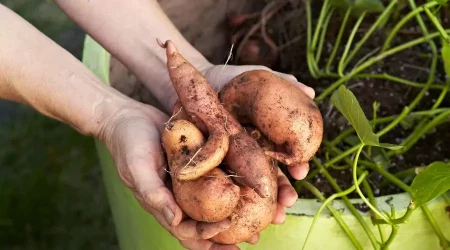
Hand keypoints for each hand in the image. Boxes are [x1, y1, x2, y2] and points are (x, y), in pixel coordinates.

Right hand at [98, 101, 241, 249]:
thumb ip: (153, 194)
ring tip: (256, 223)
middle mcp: (178, 198)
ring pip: (212, 207)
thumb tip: (174, 220)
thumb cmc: (129, 143)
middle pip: (203, 226)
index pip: (186, 230)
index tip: (227, 226)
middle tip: (250, 240)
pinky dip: (229, 189)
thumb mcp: (137, 168)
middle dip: (224, 238)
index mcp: (163, 205)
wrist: (129, 117)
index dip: (206, 234)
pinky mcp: (196, 166)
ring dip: (232, 216)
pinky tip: (247, 187)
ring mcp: (188, 183)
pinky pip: (214, 181)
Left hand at [200, 64, 313, 227]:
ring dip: (264, 203)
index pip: (286, 155)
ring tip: (273, 216)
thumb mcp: (255, 77)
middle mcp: (252, 149)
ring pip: (251, 184)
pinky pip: (225, 182)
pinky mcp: (214, 160)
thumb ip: (282, 82)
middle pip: (272, 175)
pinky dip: (234, 199)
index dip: (296, 165)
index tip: (301, 173)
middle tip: (289, 202)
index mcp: (266, 134)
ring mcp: (234, 156)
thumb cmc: (228, 78)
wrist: (194, 78)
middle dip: (283, 191)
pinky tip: (241, 213)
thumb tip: (310, 91)